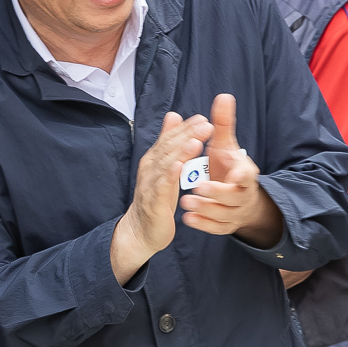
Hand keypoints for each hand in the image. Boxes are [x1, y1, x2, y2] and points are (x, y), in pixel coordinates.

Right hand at [111, 112, 213, 282]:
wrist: (141, 230)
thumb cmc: (156, 198)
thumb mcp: (164, 168)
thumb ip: (168, 143)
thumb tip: (173, 115)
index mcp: (154, 159)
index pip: (170, 138)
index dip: (185, 128)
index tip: (203, 118)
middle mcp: (150, 168)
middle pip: (168, 147)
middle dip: (187, 135)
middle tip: (206, 124)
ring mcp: (150, 184)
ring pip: (165, 164)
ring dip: (180, 152)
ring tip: (196, 142)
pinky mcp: (153, 201)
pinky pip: (161, 186)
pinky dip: (169, 175)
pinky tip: (179, 167)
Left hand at [180, 94, 281, 246]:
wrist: (239, 197)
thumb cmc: (229, 167)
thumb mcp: (227, 145)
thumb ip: (223, 124)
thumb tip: (223, 96)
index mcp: (246, 174)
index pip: (247, 176)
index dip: (239, 176)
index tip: (229, 173)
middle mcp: (243, 195)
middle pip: (233, 198)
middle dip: (215, 194)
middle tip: (194, 188)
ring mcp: (235, 212)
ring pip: (223, 215)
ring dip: (205, 209)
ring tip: (185, 202)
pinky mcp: (226, 225)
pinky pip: (216, 228)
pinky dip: (203, 224)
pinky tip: (188, 219)